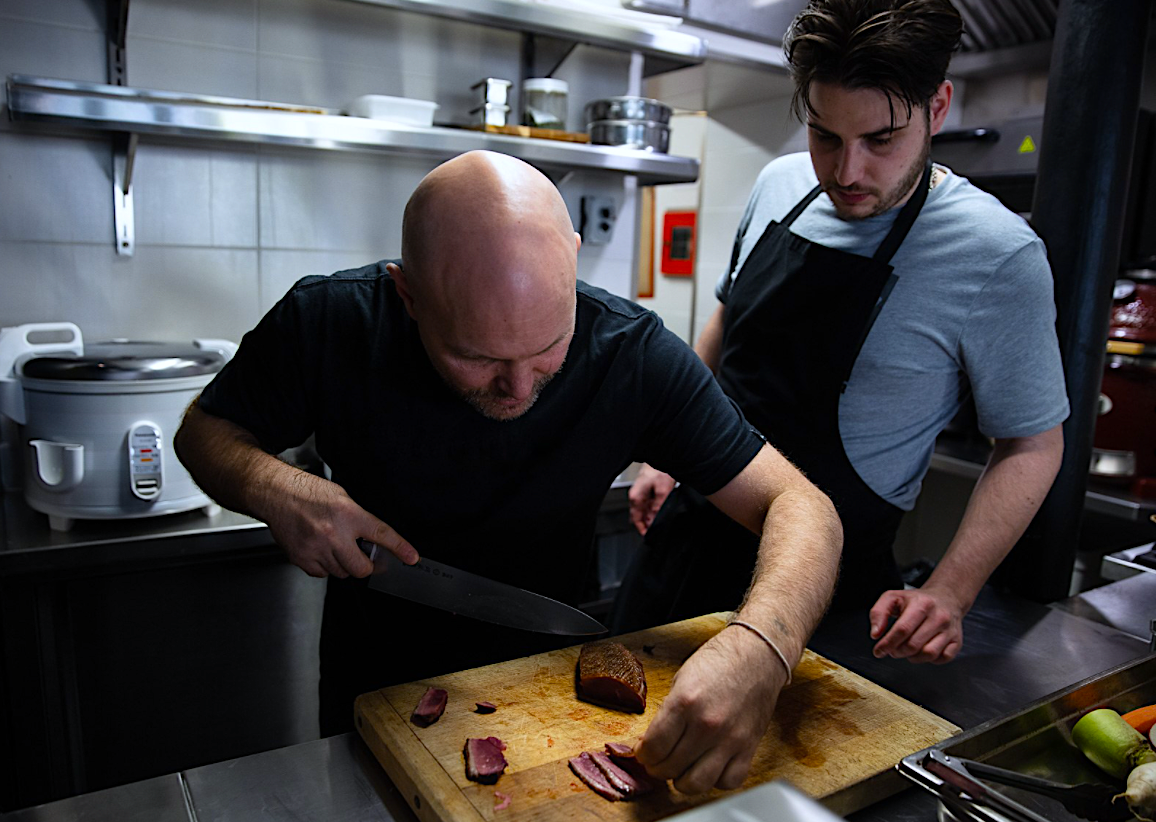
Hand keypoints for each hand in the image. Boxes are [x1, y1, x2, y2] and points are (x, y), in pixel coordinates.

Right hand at [264, 471, 417, 578]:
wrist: (276, 494)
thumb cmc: (307, 492)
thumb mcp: (342, 498)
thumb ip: (359, 519)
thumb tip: (372, 540)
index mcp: (349, 514)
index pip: (382, 534)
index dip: (400, 548)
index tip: (411, 558)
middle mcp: (334, 534)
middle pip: (361, 568)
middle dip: (365, 565)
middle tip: (361, 555)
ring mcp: (317, 549)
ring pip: (342, 573)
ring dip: (343, 564)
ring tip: (333, 544)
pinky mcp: (302, 558)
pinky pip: (322, 574)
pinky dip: (324, 566)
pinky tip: (319, 549)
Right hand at [628, 464, 675, 534]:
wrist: (662, 456)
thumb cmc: (659, 469)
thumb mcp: (662, 491)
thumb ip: (657, 508)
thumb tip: (653, 520)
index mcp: (635, 497)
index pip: (635, 519)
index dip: (642, 529)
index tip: (648, 536)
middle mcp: (635, 495)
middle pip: (639, 516)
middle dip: (646, 524)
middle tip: (655, 531)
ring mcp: (640, 492)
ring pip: (643, 510)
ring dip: (650, 517)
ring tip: (658, 522)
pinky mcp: (645, 489)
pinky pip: (647, 504)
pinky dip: (652, 510)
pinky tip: (658, 511)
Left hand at [634, 624, 785, 793]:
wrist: (758, 654)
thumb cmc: (718, 662)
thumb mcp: (681, 680)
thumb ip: (667, 713)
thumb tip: (651, 742)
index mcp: (684, 703)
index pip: (653, 747)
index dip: (643, 754)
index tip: (643, 752)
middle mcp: (706, 725)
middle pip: (670, 768)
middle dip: (657, 767)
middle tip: (658, 760)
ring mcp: (729, 739)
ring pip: (696, 784)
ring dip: (682, 781)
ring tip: (680, 769)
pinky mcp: (749, 748)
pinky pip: (728, 782)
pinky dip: (715, 781)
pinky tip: (709, 767)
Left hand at [869, 587, 964, 663]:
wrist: (946, 598)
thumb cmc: (917, 600)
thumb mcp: (893, 597)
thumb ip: (878, 612)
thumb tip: (875, 634)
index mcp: (922, 604)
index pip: (902, 629)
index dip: (887, 643)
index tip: (878, 651)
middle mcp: (939, 617)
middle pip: (913, 645)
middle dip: (897, 651)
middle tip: (892, 649)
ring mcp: (950, 630)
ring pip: (928, 654)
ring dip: (912, 657)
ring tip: (906, 649)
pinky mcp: (957, 641)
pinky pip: (942, 658)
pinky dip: (929, 659)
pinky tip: (922, 649)